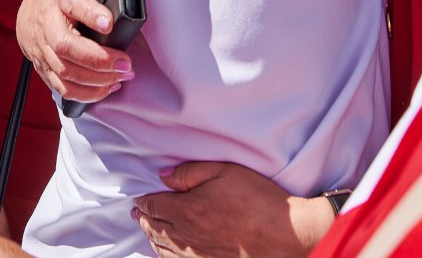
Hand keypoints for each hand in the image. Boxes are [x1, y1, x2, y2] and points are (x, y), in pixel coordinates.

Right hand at [16, 0, 133, 102]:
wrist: (30, 9)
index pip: (73, 3)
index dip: (91, 14)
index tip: (108, 24)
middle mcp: (47, 24)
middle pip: (66, 47)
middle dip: (99, 60)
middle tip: (125, 64)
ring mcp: (42, 48)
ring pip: (65, 72)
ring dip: (96, 81)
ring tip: (120, 77)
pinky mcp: (42, 67)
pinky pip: (61, 87)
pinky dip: (86, 93)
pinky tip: (105, 88)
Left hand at [132, 162, 333, 257]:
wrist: (284, 235)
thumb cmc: (257, 199)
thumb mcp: (224, 171)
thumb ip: (190, 172)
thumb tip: (163, 176)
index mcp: (187, 210)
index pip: (155, 206)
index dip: (144, 201)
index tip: (139, 198)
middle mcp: (187, 236)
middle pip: (156, 228)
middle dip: (144, 219)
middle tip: (137, 213)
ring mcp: (198, 254)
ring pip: (164, 248)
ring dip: (152, 237)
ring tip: (147, 230)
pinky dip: (166, 255)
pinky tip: (166, 252)